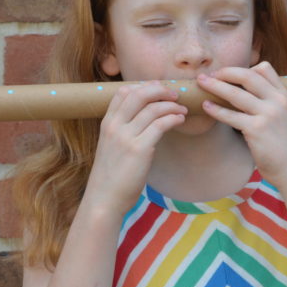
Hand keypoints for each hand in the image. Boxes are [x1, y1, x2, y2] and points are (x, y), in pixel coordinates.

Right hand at [83, 82, 186, 213]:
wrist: (104, 200)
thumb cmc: (110, 177)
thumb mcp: (111, 147)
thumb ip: (122, 131)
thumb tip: (144, 119)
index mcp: (107, 124)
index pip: (122, 92)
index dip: (143, 86)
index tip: (158, 89)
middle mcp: (115, 126)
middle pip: (139, 94)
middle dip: (160, 89)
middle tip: (174, 94)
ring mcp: (126, 137)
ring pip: (153, 108)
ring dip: (172, 105)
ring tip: (182, 109)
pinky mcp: (140, 149)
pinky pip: (160, 124)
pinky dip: (174, 117)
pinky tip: (180, 119)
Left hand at [196, 62, 286, 188]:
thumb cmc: (285, 146)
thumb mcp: (284, 117)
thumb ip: (270, 103)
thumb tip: (245, 93)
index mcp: (284, 95)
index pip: (264, 68)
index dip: (244, 68)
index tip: (228, 74)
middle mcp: (277, 101)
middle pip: (247, 75)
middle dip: (225, 72)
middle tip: (210, 74)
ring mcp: (267, 114)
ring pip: (235, 93)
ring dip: (214, 86)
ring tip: (201, 83)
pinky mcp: (256, 130)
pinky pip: (230, 115)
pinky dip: (215, 109)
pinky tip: (206, 106)